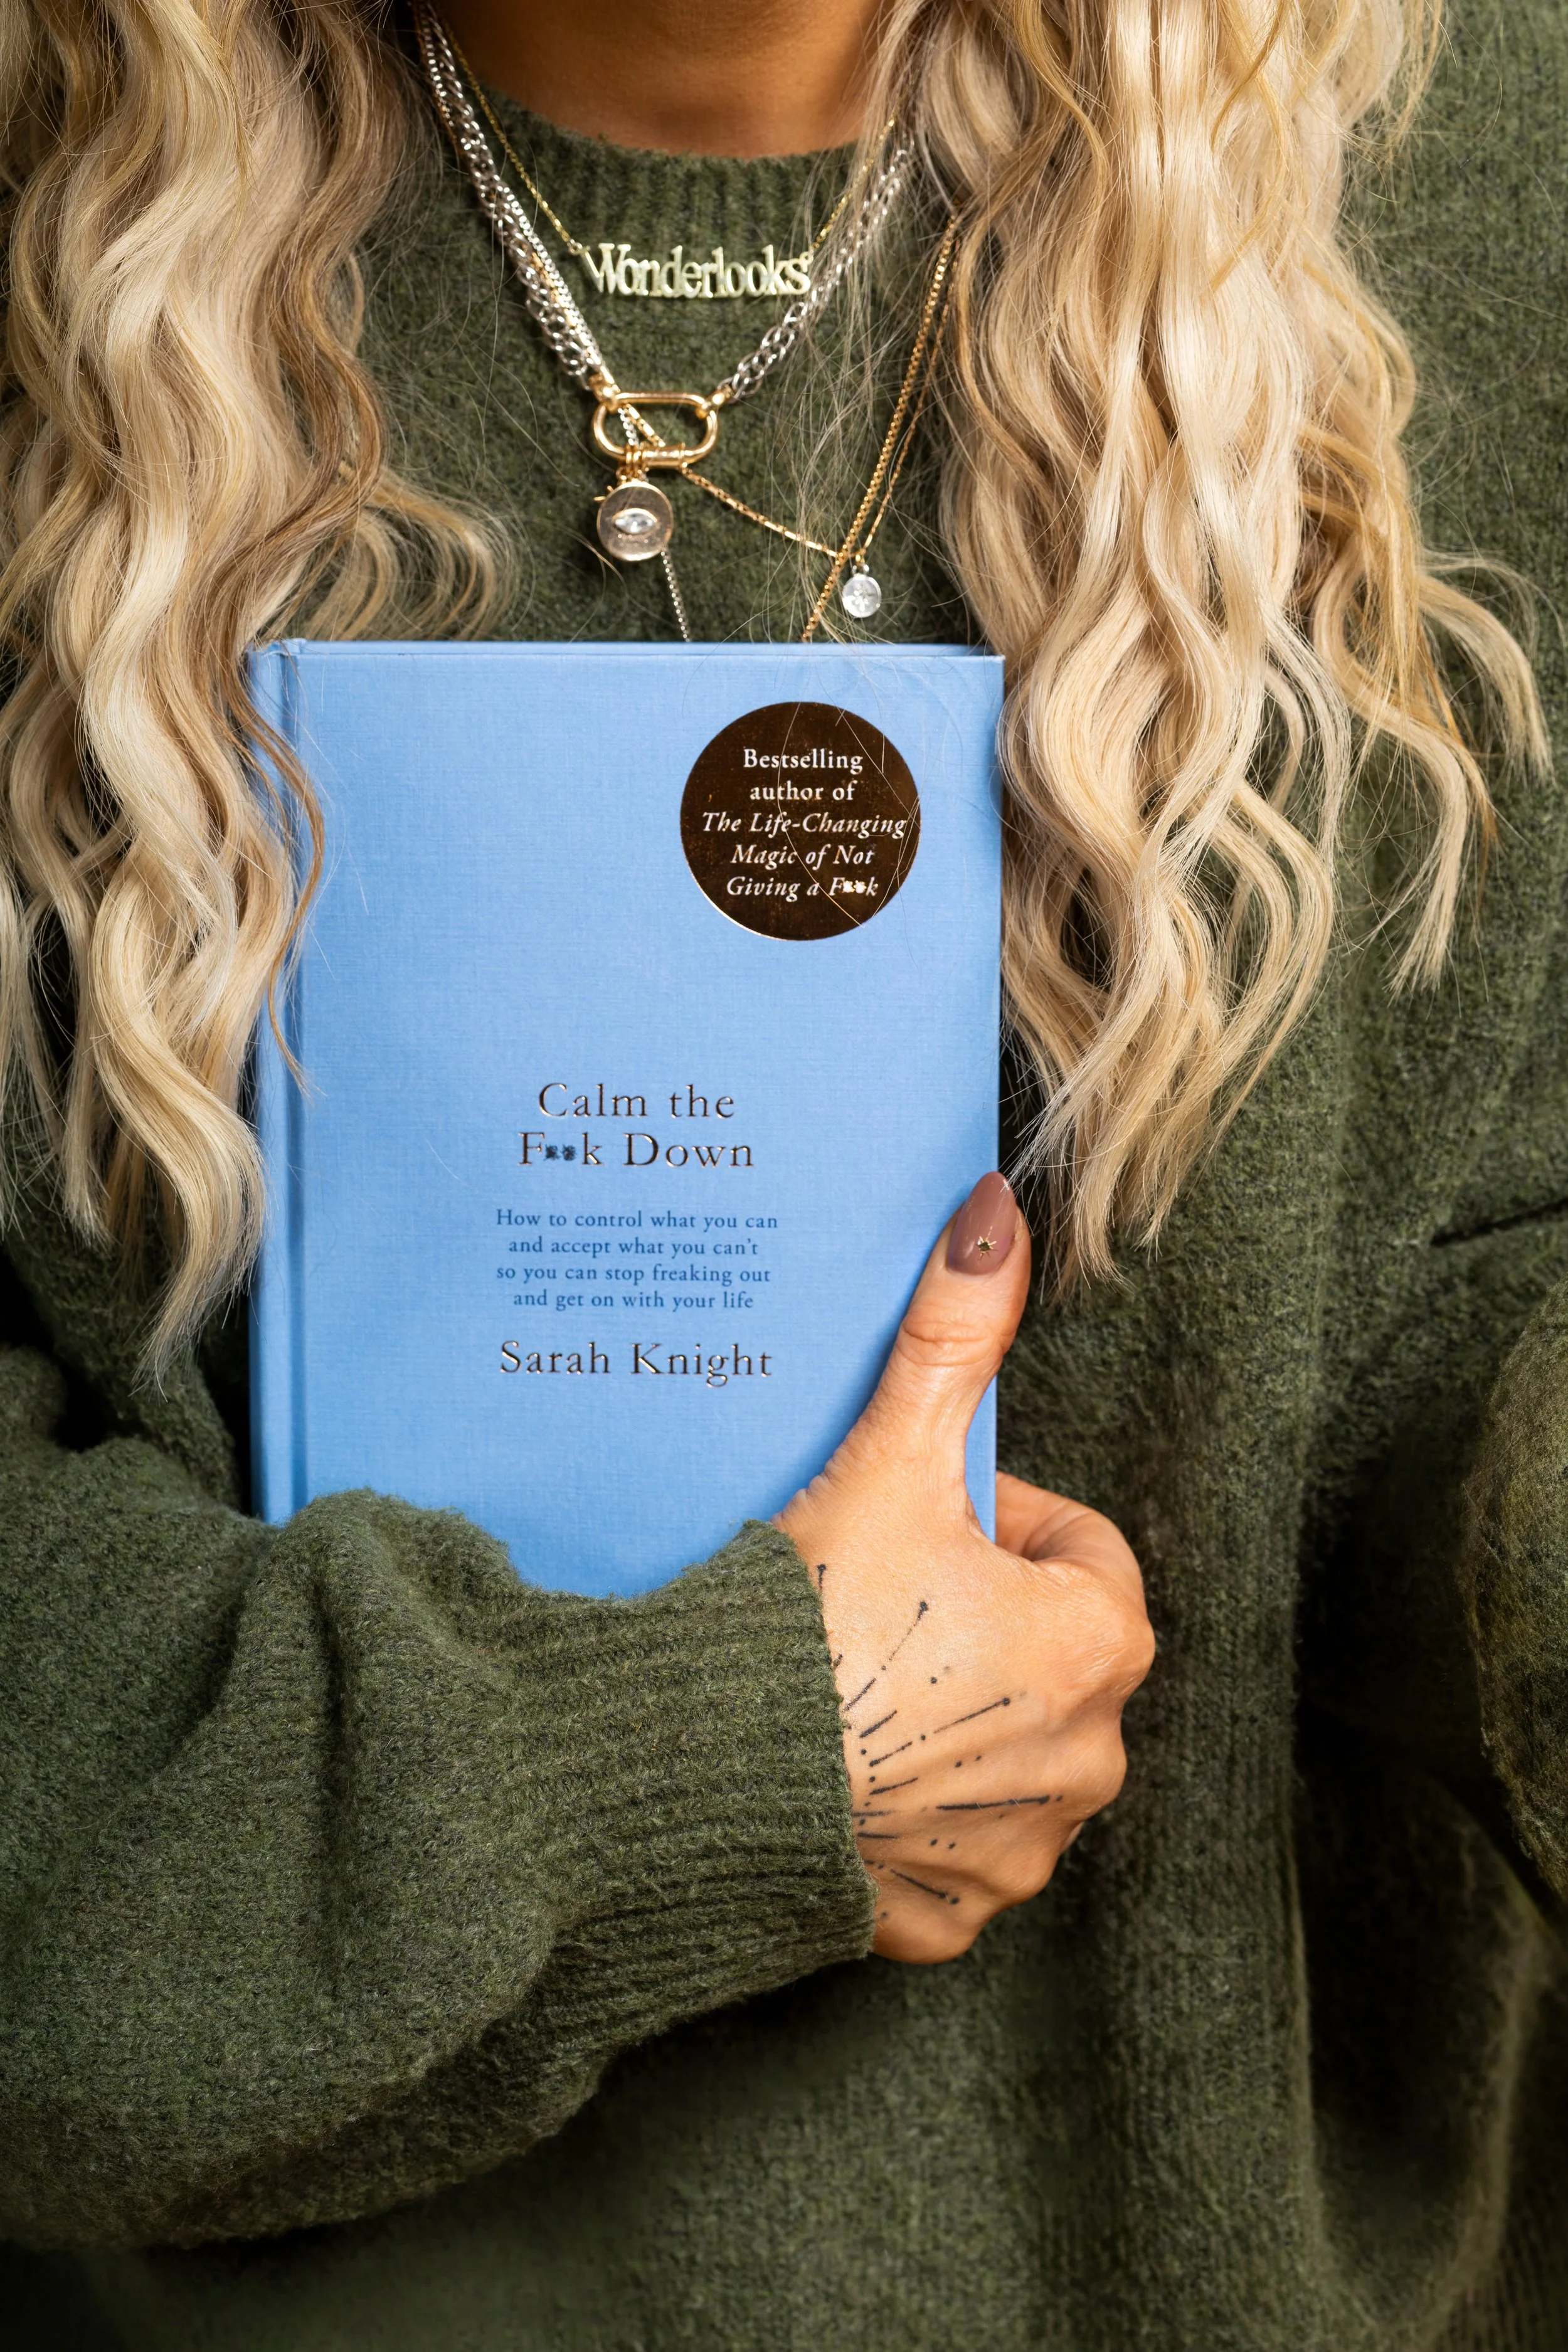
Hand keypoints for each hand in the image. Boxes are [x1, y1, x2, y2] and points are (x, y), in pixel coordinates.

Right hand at [777, 1173, 1153, 1961]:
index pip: (1081, 1551)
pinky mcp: (949, 1917)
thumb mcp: (893, 1455)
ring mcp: (1020, 1851)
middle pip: (1044, 1652)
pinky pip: (946, 1851)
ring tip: (852, 1679)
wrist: (704, 1769)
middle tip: (875, 1594)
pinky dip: (905, 1818)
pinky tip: (842, 1776)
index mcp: (1098, 1644)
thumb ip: (953, 1332)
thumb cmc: (813, 1614)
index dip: (1000, 1522)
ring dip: (948, 1719)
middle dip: (976, 1619)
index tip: (922, 1522)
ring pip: (1001, 1753)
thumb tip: (996, 1211)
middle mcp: (1088, 1760)